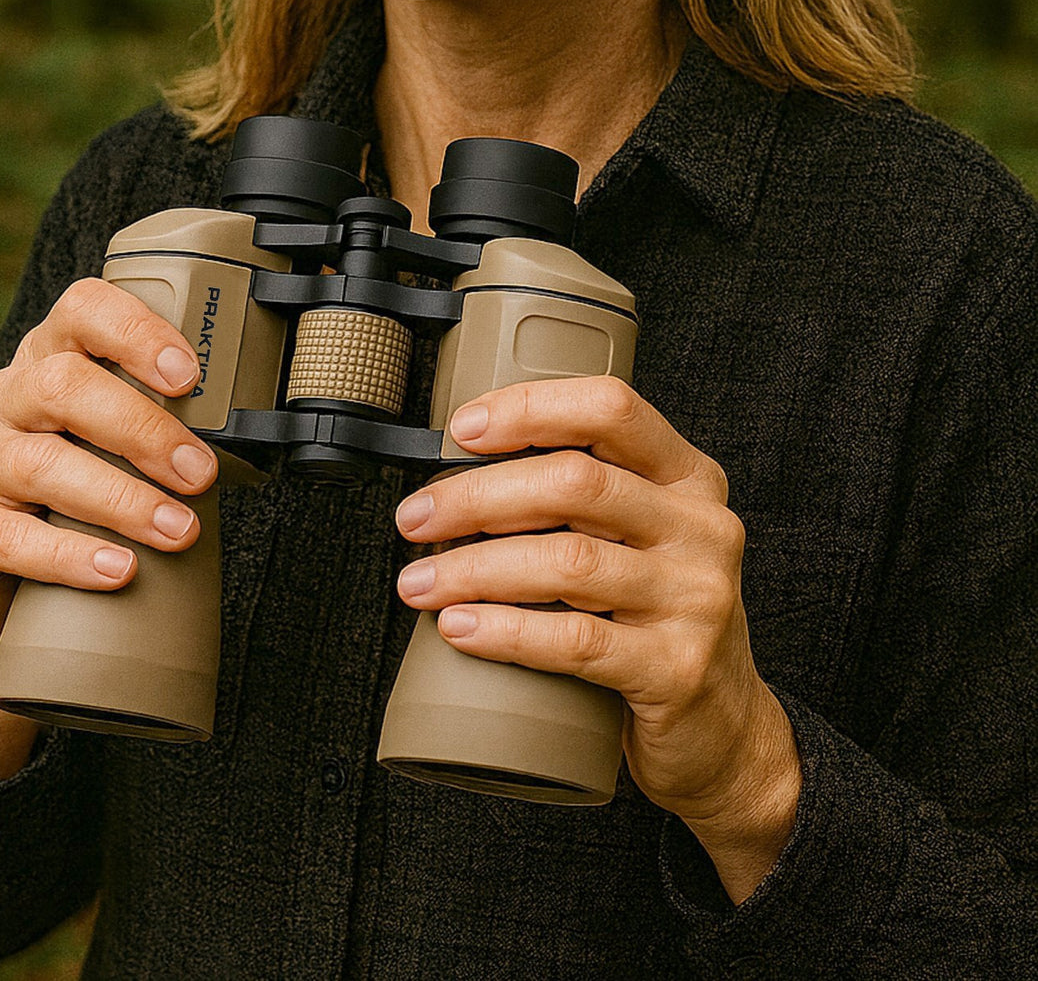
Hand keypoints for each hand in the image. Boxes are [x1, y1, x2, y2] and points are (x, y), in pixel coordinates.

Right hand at [0, 278, 218, 776]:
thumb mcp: (133, 447)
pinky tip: (117, 570)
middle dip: (143, 428)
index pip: (82, 311)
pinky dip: (68, 555)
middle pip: (62, 386)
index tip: (190, 374)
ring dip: (121, 497)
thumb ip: (182, 424)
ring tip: (179, 530)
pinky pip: (4, 537)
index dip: (136, 332)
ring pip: (38, 463)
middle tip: (201, 472)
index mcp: (52, 358)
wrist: (23, 588)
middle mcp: (4, 397)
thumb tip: (278, 417)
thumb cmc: (98, 496)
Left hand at [394, 376, 799, 901]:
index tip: (460, 430)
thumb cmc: (654, 617)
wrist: (723, 728)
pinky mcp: (677, 668)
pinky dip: (505, 631)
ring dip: (475, 568)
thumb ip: (581, 499)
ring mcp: (697, 598)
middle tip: (415, 519)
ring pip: (568, 562)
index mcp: (689, 478)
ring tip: (420, 581)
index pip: (611, 409)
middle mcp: (701, 528)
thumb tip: (456, 473)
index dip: (530, 409)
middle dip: (477, 497)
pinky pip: (575, 640)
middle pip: (576, 483)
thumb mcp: (639, 538)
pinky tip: (459, 628)